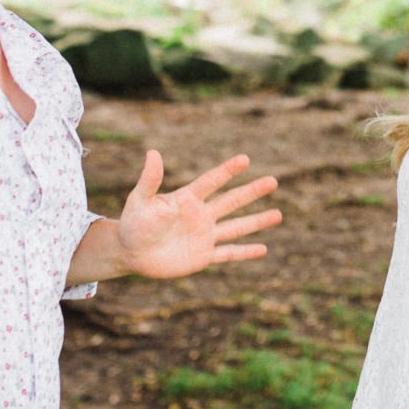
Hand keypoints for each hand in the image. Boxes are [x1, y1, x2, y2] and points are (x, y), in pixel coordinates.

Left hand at [115, 151, 279, 279]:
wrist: (130, 252)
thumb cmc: (133, 223)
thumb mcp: (140, 200)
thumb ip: (150, 180)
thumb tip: (153, 153)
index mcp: (187, 199)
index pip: (211, 182)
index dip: (227, 171)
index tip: (245, 159)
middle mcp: (200, 215)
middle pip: (231, 201)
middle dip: (252, 192)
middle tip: (274, 181)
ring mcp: (204, 236)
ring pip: (236, 227)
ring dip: (257, 221)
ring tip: (278, 214)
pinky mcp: (202, 256)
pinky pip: (228, 253)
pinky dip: (245, 252)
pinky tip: (263, 249)